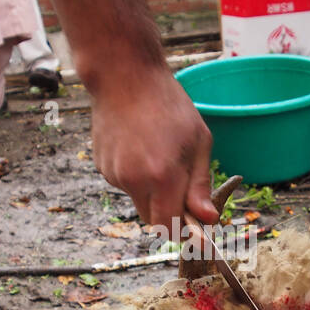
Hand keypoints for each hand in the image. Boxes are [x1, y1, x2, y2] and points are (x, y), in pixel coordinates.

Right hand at [89, 66, 217, 233]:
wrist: (124, 77)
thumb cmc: (169, 105)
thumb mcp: (199, 142)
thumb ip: (200, 185)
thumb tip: (207, 219)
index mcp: (163, 176)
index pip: (169, 227)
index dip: (182, 232)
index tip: (194, 229)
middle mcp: (135, 180)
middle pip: (152, 219)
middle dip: (168, 212)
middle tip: (181, 188)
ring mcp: (115, 175)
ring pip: (138, 200)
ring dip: (151, 191)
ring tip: (158, 154)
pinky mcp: (102, 167)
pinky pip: (124, 184)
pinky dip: (135, 176)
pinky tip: (140, 148)